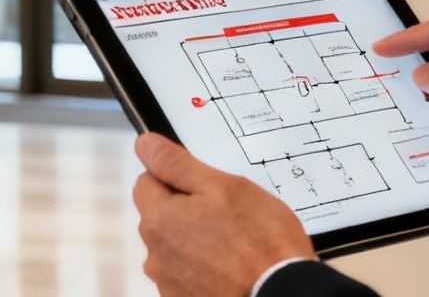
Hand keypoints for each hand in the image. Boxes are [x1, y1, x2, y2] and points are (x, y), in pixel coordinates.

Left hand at [132, 133, 313, 296]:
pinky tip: (230, 267)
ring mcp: (168, 282)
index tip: (205, 185)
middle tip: (227, 214)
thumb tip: (145, 145)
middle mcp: (155, 255)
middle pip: (160, 215)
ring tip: (234, 244)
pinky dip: (203, 267)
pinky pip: (187, 273)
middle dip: (187, 209)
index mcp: (159, 220)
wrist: (283, 295)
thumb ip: (177, 165)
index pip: (147, 181)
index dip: (176, 176)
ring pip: (175, 246)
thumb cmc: (261, 244)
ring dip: (195, 240)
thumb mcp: (223, 187)